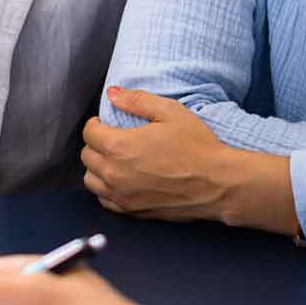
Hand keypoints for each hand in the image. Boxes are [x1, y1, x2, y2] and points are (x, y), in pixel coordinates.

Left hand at [82, 88, 296, 233]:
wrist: (218, 183)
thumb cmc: (197, 146)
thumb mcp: (171, 112)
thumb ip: (137, 100)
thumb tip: (113, 94)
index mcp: (120, 146)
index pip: (90, 133)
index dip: (96, 123)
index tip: (106, 122)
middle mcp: (114, 173)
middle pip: (87, 156)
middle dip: (96, 143)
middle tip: (112, 137)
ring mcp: (122, 195)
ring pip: (91, 180)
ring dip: (97, 167)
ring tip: (114, 159)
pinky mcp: (132, 211)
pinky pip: (105, 200)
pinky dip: (107, 188)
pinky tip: (122, 179)